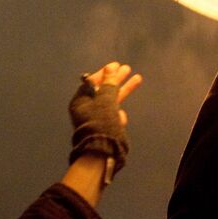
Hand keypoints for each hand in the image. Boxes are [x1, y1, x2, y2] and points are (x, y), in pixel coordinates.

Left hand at [68, 62, 142, 181]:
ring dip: (124, 89)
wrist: (103, 152)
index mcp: (80, 102)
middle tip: (127, 69)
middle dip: (116, 80)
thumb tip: (111, 67)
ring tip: (137, 78)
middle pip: (103, 90)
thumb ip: (109, 83)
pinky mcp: (107, 127)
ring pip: (112, 100)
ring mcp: (97, 118)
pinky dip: (119, 115)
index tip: (116, 66)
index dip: (104, 73)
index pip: (91, 82)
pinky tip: (121, 120)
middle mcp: (87, 109)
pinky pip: (114, 115)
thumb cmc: (101, 122)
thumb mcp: (106, 99)